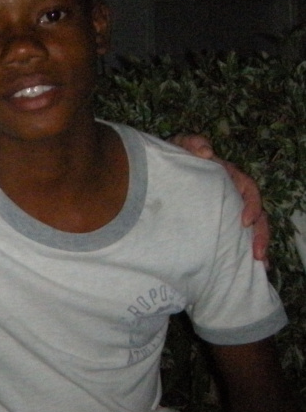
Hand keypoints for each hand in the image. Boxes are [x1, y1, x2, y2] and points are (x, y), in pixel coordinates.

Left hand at [170, 133, 269, 263]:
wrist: (150, 172)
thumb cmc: (171, 158)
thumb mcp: (178, 146)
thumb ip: (191, 142)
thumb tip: (207, 150)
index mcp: (227, 176)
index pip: (248, 189)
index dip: (252, 205)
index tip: (245, 221)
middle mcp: (230, 194)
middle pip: (256, 214)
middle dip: (260, 233)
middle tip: (258, 253)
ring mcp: (223, 210)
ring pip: (249, 228)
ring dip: (256, 245)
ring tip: (259, 264)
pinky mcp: (214, 223)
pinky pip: (232, 237)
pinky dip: (240, 252)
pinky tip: (245, 268)